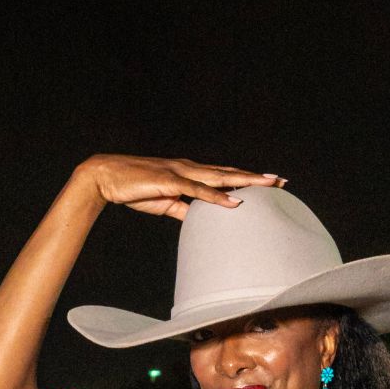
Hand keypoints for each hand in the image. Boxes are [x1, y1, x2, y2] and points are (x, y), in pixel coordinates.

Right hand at [75, 155, 284, 220]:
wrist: (107, 177)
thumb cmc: (134, 189)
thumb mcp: (164, 203)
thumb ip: (183, 209)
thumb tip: (199, 219)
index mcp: (190, 173)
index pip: (225, 176)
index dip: (247, 179)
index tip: (269, 184)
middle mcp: (190, 168)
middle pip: (230, 173)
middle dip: (257, 178)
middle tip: (282, 181)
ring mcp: (182, 173)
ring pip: (221, 177)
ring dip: (246, 181)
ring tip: (269, 185)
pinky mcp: (171, 182)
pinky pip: (199, 191)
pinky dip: (218, 197)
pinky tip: (235, 201)